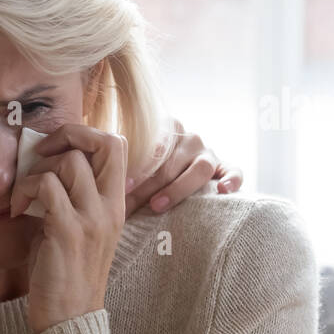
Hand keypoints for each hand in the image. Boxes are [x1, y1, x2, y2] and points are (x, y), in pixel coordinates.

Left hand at [10, 123, 125, 333]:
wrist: (69, 321)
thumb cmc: (66, 276)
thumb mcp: (76, 229)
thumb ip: (68, 197)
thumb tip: (41, 165)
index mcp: (115, 205)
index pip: (117, 146)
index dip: (85, 135)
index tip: (54, 152)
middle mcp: (110, 208)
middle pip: (105, 142)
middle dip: (66, 135)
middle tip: (39, 156)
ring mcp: (92, 219)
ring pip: (70, 161)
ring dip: (37, 170)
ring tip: (23, 195)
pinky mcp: (68, 231)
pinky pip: (47, 187)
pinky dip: (25, 190)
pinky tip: (16, 211)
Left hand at [125, 118, 243, 217]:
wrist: (173, 170)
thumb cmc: (146, 169)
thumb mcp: (136, 159)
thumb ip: (124, 164)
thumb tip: (99, 182)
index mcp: (166, 128)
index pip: (152, 147)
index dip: (135, 168)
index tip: (120, 186)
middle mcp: (189, 138)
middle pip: (169, 163)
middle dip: (147, 186)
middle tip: (129, 205)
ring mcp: (208, 153)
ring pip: (198, 168)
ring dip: (177, 188)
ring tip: (157, 205)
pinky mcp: (225, 168)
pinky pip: (234, 171)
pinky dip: (231, 180)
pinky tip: (222, 190)